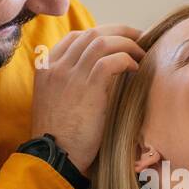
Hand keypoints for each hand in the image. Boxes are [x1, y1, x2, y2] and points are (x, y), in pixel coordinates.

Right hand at [30, 25, 144, 174]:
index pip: (74, 37)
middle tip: (139, 38)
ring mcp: (70, 74)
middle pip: (91, 33)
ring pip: (103, 42)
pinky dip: (127, 60)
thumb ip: (70, 84)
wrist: (54, 156)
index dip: (100, 34)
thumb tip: (101, 75)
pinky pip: (111, 60)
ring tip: (142, 54)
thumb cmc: (59, 137)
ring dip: (127, 44)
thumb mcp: (56, 103)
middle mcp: (56, 66)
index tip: (118, 40)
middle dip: (119, 32)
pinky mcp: (87, 87)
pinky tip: (136, 69)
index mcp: (46, 68)